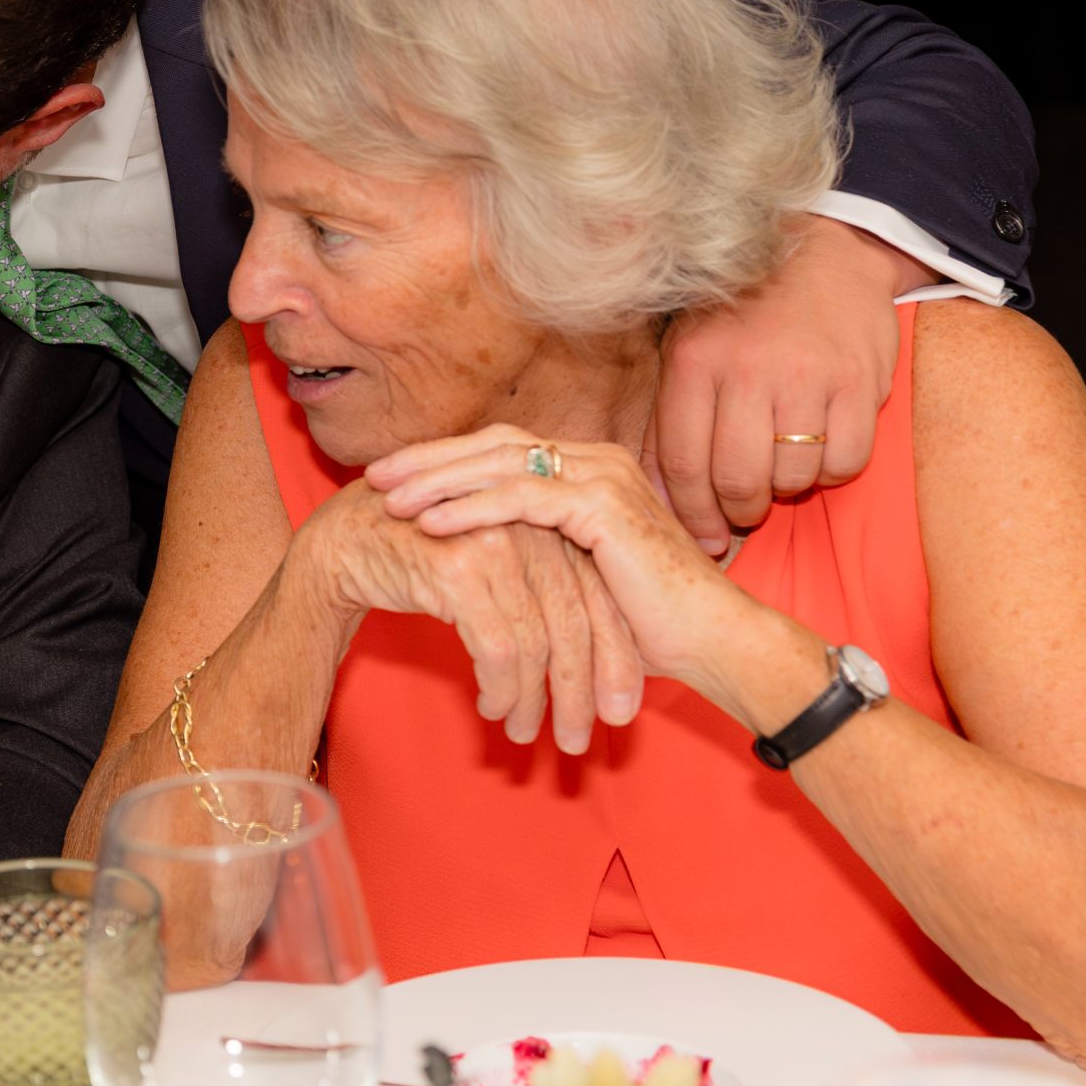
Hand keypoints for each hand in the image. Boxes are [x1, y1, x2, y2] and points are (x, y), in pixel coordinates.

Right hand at [298, 476, 643, 753]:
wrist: (345, 540)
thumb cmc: (425, 559)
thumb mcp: (497, 568)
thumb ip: (542, 592)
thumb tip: (592, 660)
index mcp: (551, 522)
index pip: (600, 598)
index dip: (614, 660)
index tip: (621, 712)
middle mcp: (530, 526)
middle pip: (576, 623)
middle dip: (580, 692)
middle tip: (580, 742)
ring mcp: (495, 544)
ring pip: (538, 642)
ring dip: (534, 701)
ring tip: (525, 734)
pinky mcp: (459, 568)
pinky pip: (498, 648)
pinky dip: (501, 689)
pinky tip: (493, 709)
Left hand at [365, 426, 795, 716]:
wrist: (711, 641)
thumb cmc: (647, 621)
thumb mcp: (576, 574)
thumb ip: (537, 547)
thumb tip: (477, 548)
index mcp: (590, 468)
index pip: (502, 448)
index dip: (445, 459)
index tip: (393, 476)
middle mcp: (597, 459)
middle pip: (494, 443)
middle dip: (429, 459)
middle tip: (373, 474)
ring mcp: (602, 476)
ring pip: (500, 464)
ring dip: (437, 481)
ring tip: (387, 499)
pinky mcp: (602, 506)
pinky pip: (519, 499)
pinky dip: (468, 509)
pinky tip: (428, 525)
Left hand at [652, 218, 925, 553]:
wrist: (822, 252)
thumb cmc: (740, 314)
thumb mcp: (686, 353)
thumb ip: (667, 427)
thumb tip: (662, 506)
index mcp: (694, 362)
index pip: (682, 463)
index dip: (692, 514)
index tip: (704, 539)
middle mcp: (748, 368)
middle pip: (738, 479)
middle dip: (739, 510)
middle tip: (745, 508)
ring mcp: (807, 374)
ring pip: (792, 477)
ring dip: (786, 488)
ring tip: (781, 464)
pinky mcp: (859, 381)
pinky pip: (844, 461)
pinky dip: (832, 470)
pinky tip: (820, 446)